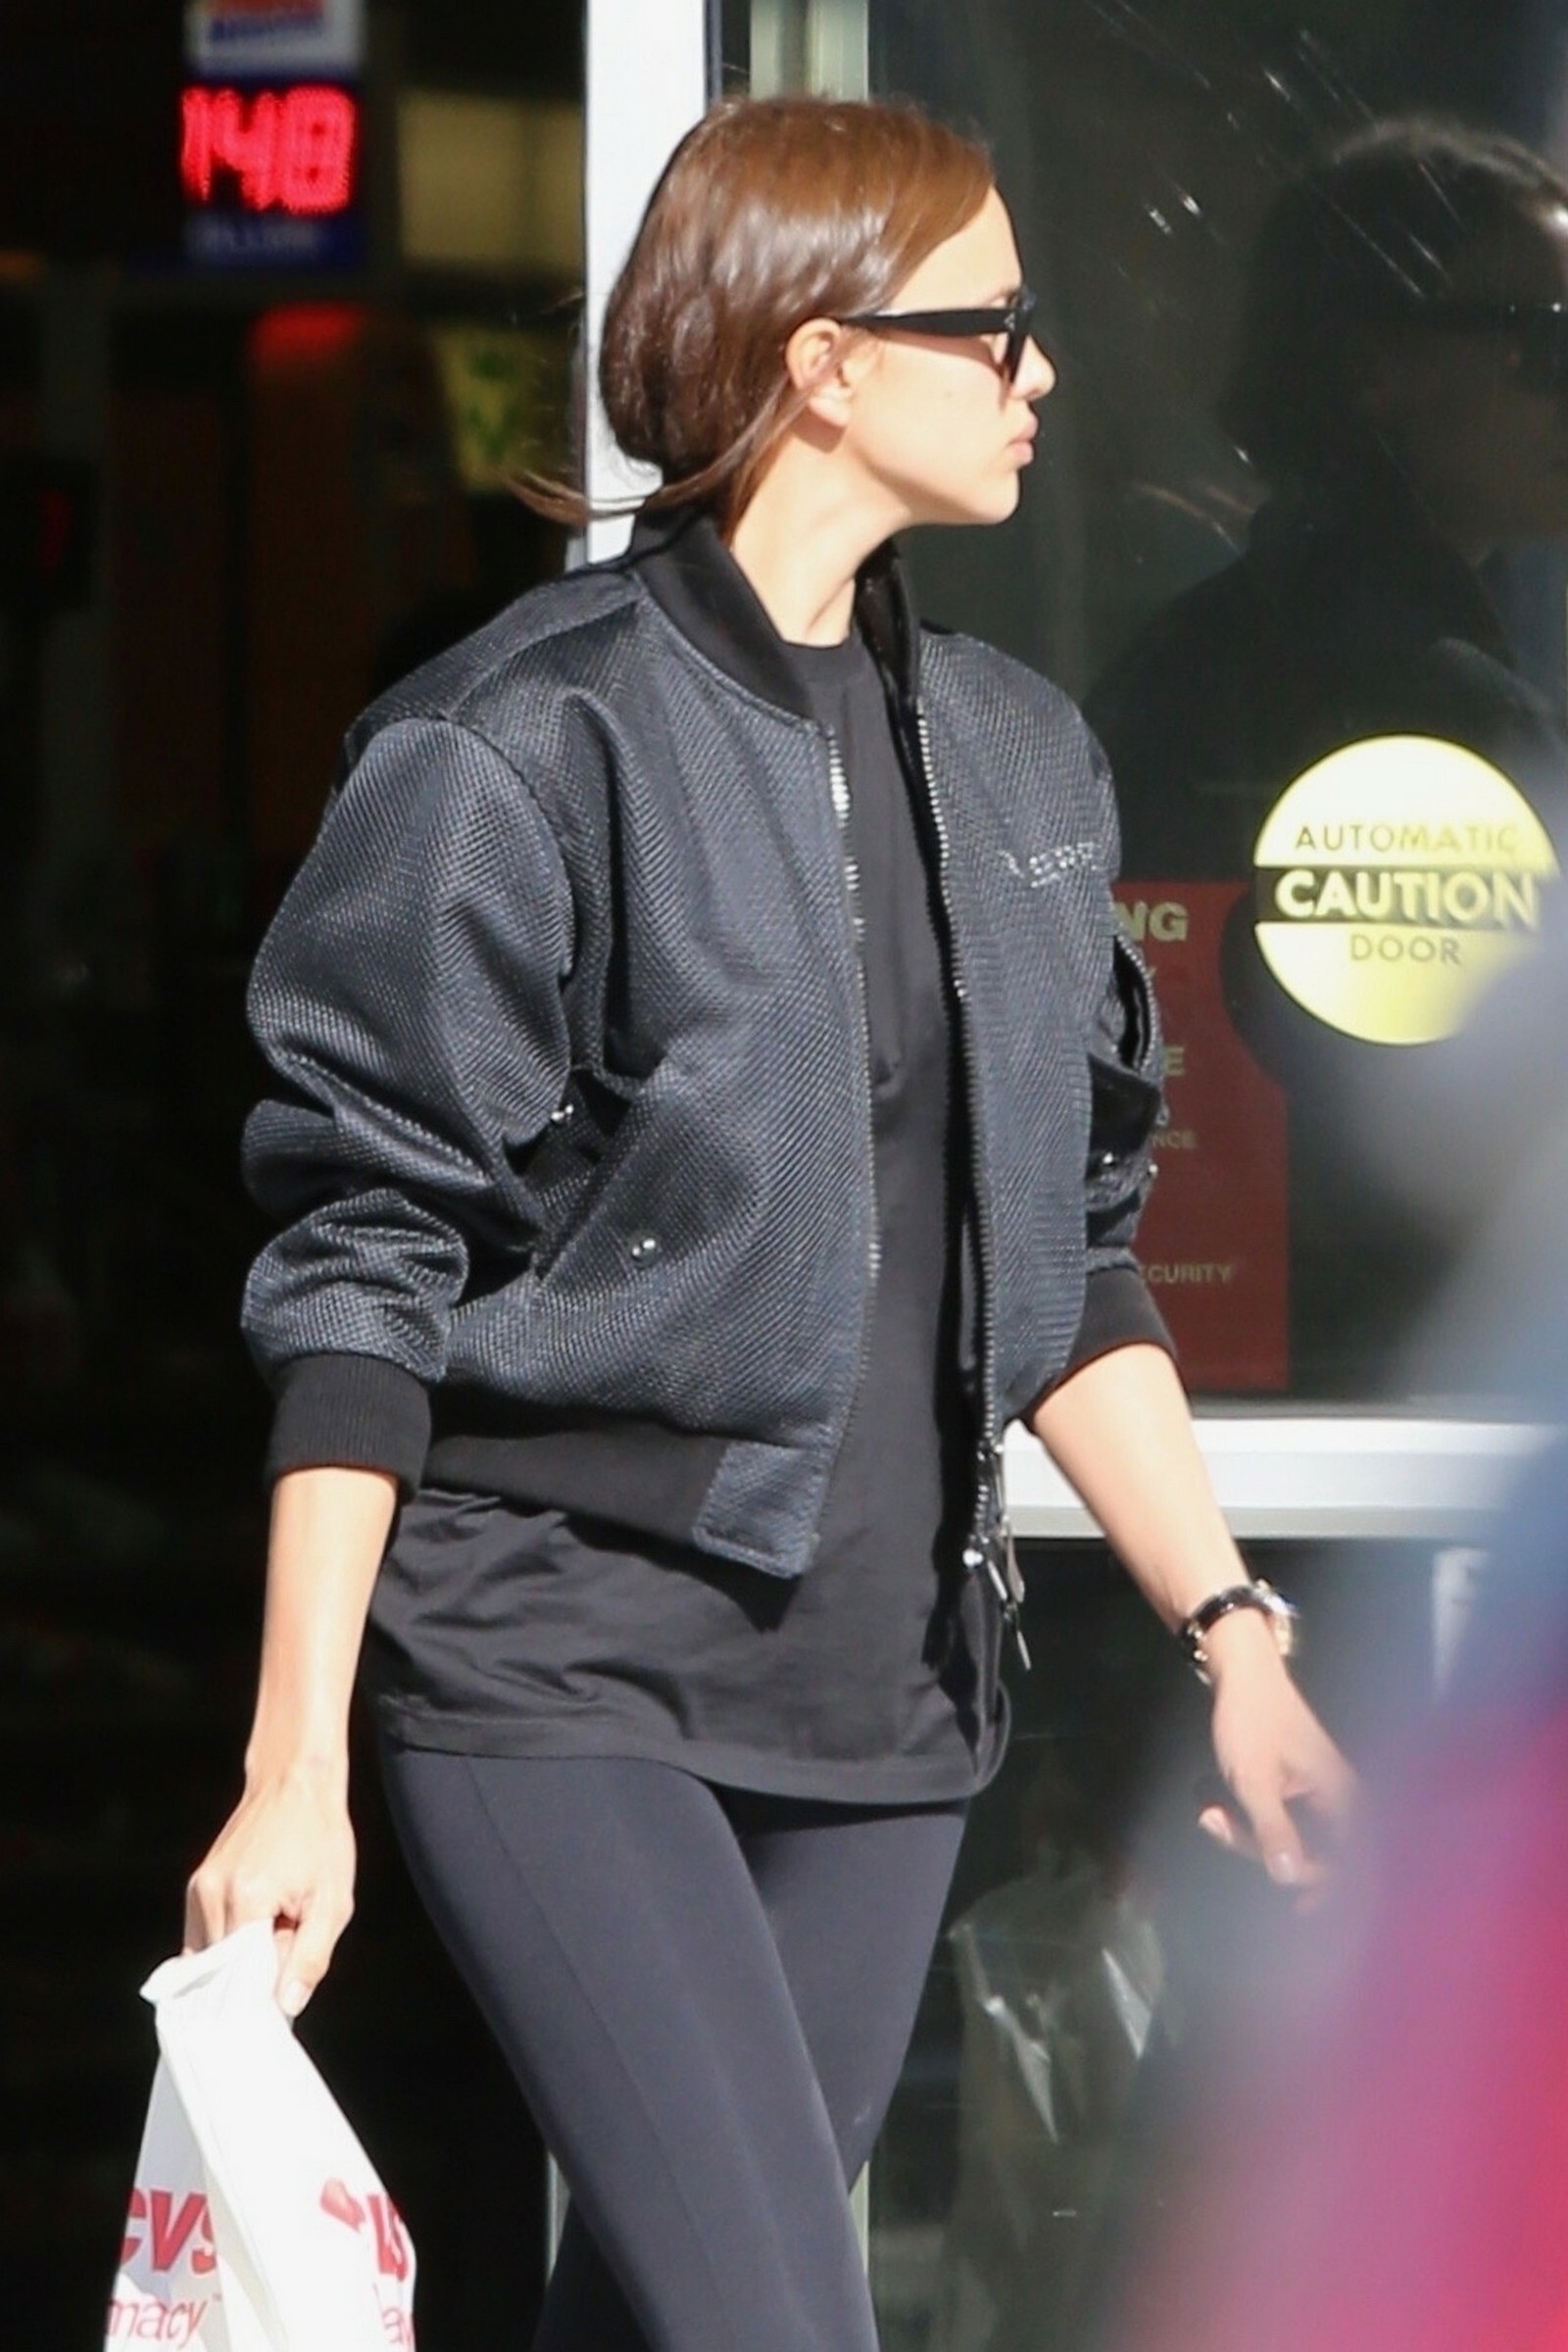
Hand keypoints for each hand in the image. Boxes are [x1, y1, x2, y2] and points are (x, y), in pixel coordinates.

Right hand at [184, 1761, 355, 2016]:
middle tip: (288, 1956)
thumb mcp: (333, 1901)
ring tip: (278, 1931)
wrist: (295, 1783)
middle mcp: (211, 1896)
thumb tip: (286, 2007)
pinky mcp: (197, 1886)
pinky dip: (229, 1947)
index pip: (237, 1984)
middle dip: (253, 1981)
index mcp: (245, 1901)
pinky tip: (261, 1928)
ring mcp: (199, 1890)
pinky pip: (205, 1938)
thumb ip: (310, 1958)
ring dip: (241, 1962)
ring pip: (210, 1959)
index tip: (278, 2011)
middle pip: (220, 1974)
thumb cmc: (320, 1837)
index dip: (260, 2003)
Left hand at [1199, 1618, 1354, 1892]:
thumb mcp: (1253, 1780)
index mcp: (1344, 1798)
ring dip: (1243, 1836)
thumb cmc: (1251, 1721)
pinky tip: (1213, 1803)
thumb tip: (1291, 1880)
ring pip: (1286, 1843)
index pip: (1355, 1864)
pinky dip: (1243, 1823)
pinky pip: (1274, 1826)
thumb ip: (1274, 1830)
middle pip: (1313, 1858)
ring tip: (1207, 1807)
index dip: (1332, 1890)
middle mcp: (1340, 1801)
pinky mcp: (1294, 1794)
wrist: (1241, 1673)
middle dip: (1258, 1850)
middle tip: (1214, 1823)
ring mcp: (1316, 1798)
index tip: (1299, 1911)